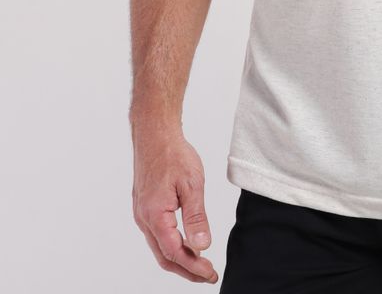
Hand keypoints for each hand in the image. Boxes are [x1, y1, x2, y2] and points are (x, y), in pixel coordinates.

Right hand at [131, 127, 217, 282]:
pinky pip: (157, 235)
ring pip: (159, 247)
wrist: (154, 134)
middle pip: (164, 257)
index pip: (175, 253)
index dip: (193, 267)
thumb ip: (196, 217)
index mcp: (155, 215)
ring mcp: (142, 214)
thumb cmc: (173, 154)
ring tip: (200, 264)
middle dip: (187, 270)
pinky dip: (171, 246)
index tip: (211, 274)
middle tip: (208, 275)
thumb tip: (203, 246)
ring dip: (179, 259)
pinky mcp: (144, 208)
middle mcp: (144, 219)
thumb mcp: (192, 184)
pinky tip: (186, 244)